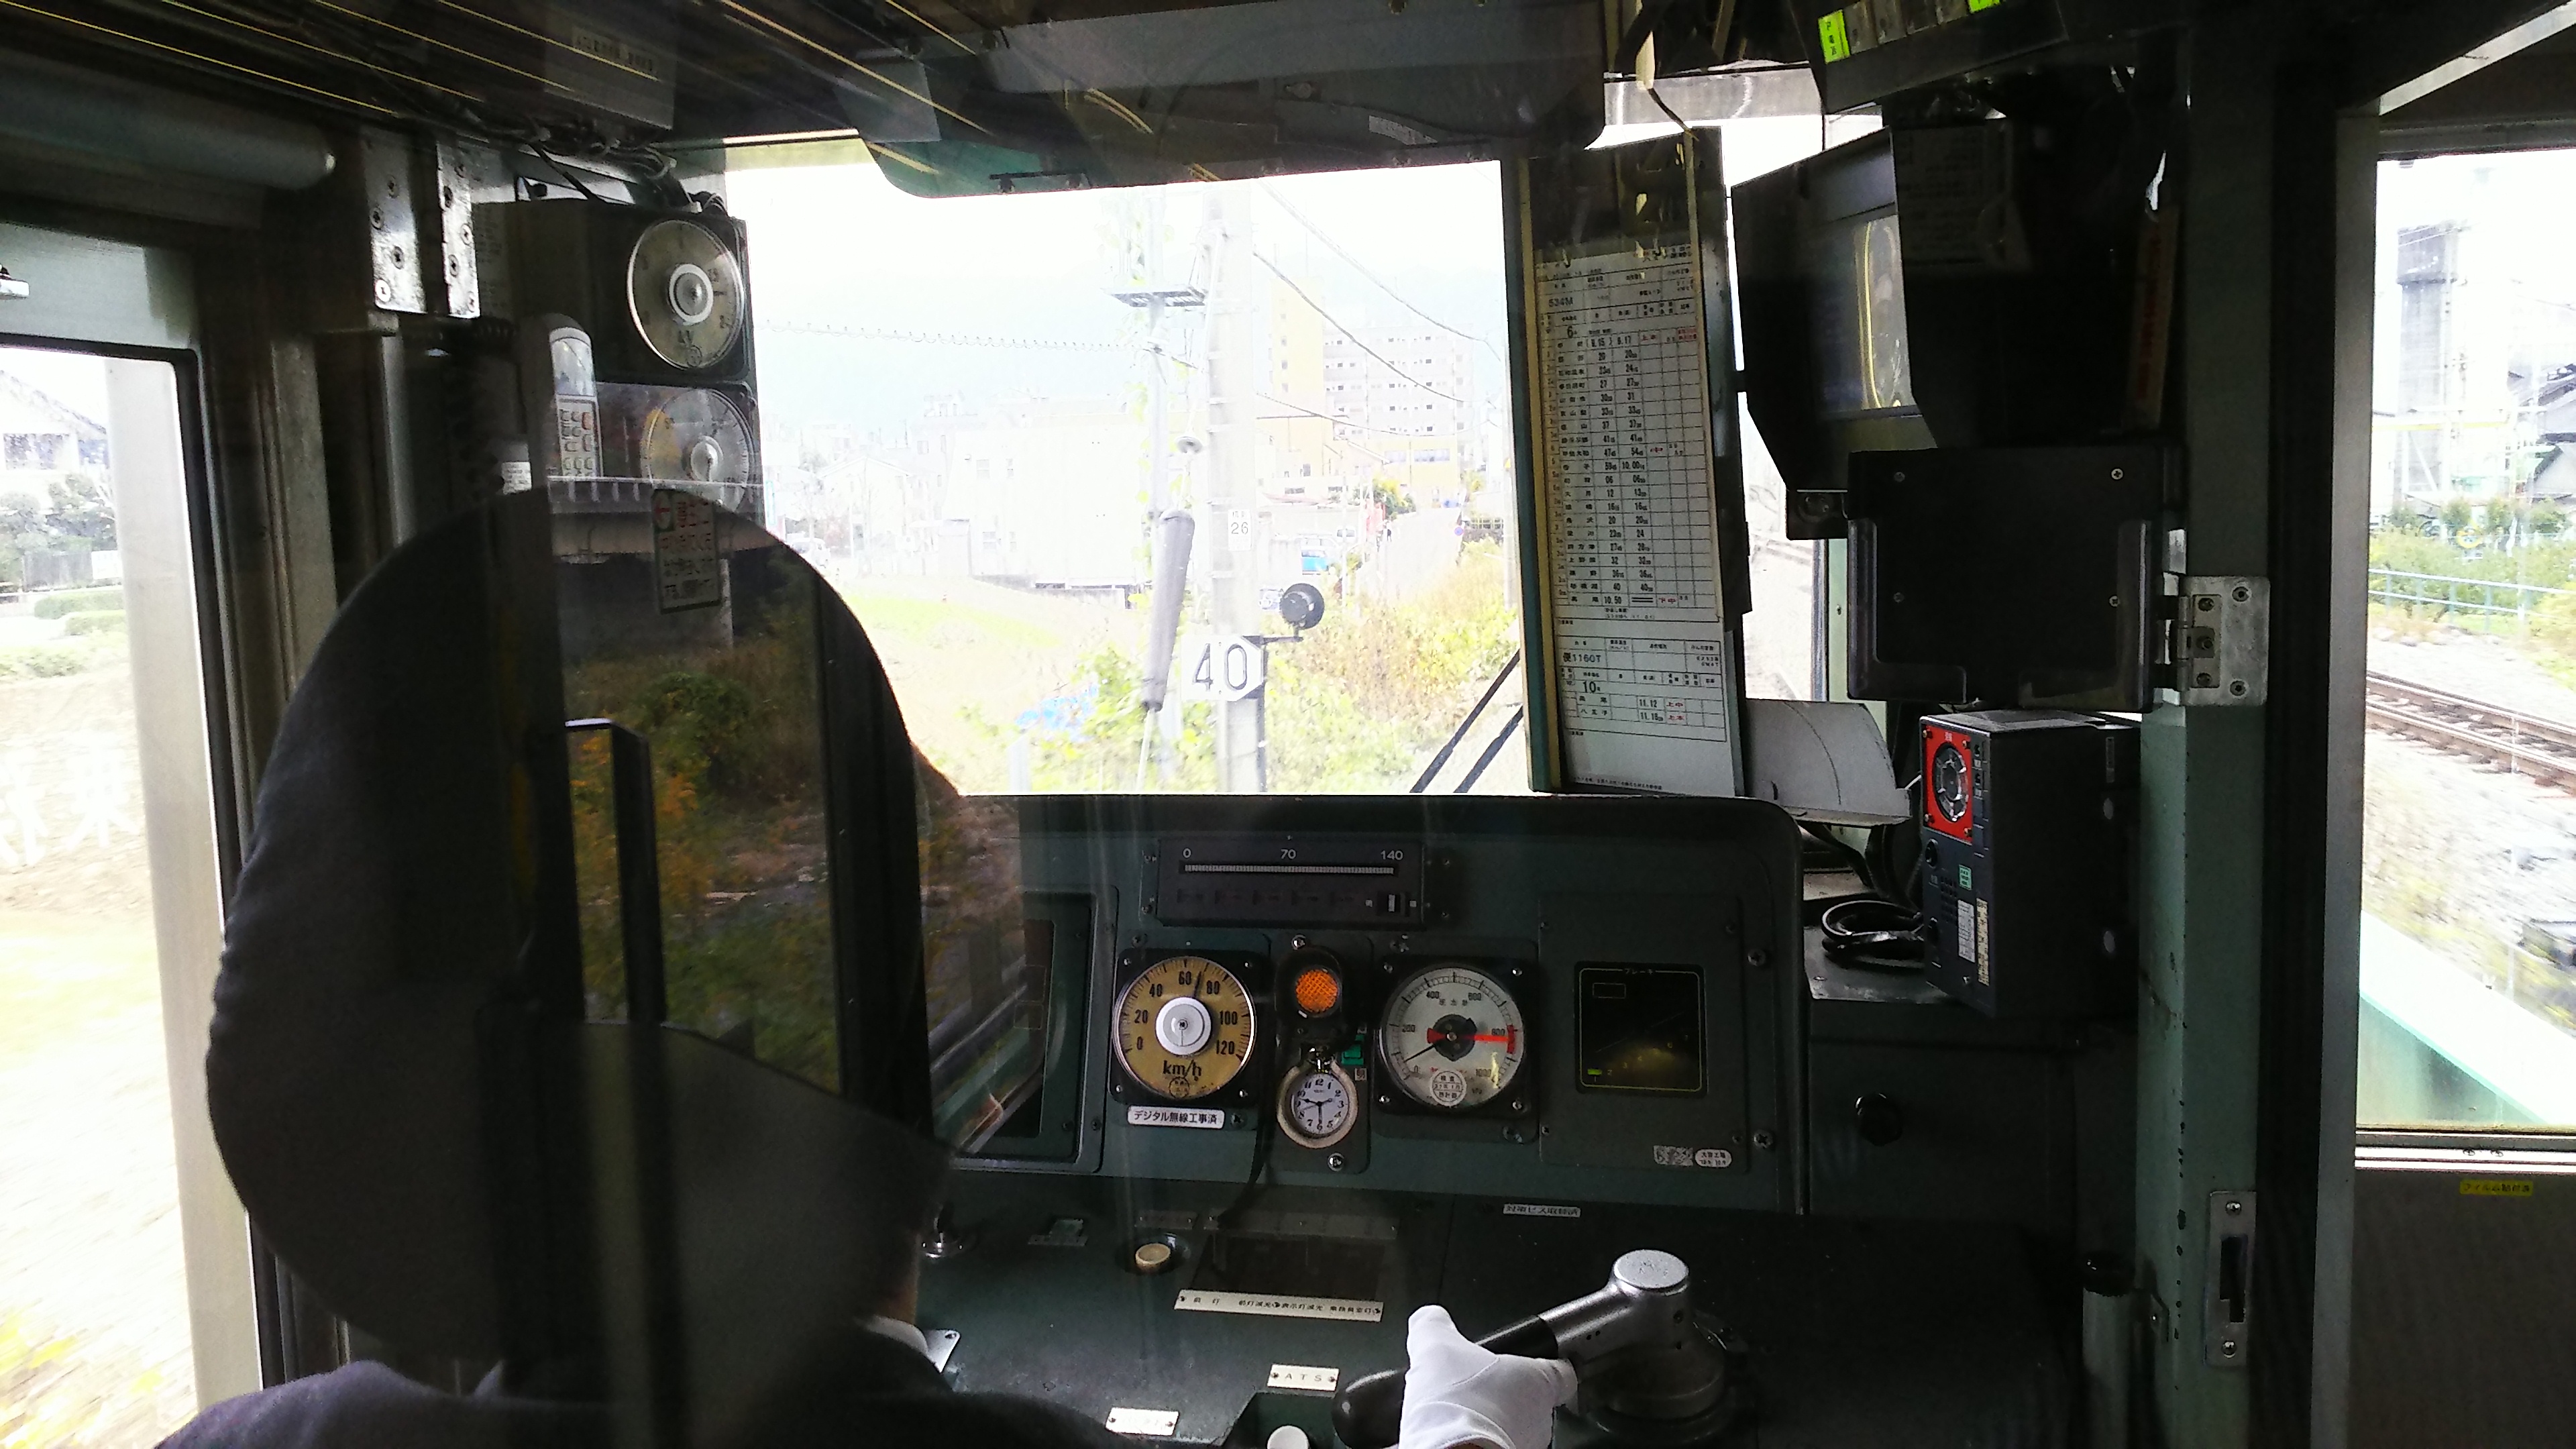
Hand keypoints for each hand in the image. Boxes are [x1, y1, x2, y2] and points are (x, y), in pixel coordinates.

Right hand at [1398, 1305, 1577, 1448]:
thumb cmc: (1461, 1404)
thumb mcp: (1436, 1346)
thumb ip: (1436, 1326)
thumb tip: (1429, 1318)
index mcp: (1538, 1380)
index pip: (1562, 1371)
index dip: (1550, 1364)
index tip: (1541, 1362)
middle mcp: (1539, 1418)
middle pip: (1528, 1400)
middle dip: (1499, 1394)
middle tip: (1472, 1388)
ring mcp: (1524, 1444)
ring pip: (1509, 1426)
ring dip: (1485, 1420)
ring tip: (1453, 1414)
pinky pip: (1489, 1445)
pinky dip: (1473, 1440)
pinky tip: (1449, 1436)